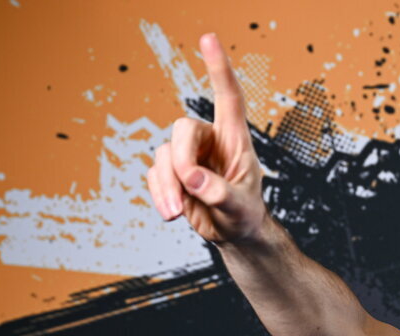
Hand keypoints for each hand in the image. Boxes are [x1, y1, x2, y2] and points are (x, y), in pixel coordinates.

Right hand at [146, 33, 267, 244]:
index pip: (228, 97)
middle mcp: (209, 141)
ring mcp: (187, 156)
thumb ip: (220, 192)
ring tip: (177, 213)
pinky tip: (173, 213)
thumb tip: (192, 178)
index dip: (218, 68)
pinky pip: (154, 174)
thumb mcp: (241, 207)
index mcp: (234, 139)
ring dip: (168, 185)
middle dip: (181, 158)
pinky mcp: (171, 173)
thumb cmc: (245, 215)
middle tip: (189, 185)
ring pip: (163, 154)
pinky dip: (160, 194)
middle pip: (183, 128)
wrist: (233, 234)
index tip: (208, 38)